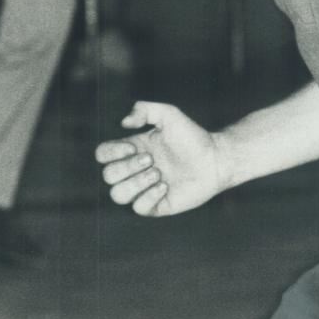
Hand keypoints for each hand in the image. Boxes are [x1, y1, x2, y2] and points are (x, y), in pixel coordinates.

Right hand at [95, 102, 226, 216]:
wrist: (215, 159)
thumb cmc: (192, 137)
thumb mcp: (169, 115)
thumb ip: (144, 109)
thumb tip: (123, 123)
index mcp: (132, 150)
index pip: (102, 155)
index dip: (111, 153)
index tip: (134, 147)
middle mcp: (135, 171)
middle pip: (108, 176)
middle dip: (128, 167)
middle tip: (152, 159)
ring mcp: (144, 189)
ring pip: (117, 195)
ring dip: (136, 183)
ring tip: (158, 173)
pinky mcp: (157, 205)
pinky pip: (138, 208)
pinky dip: (149, 196)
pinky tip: (166, 186)